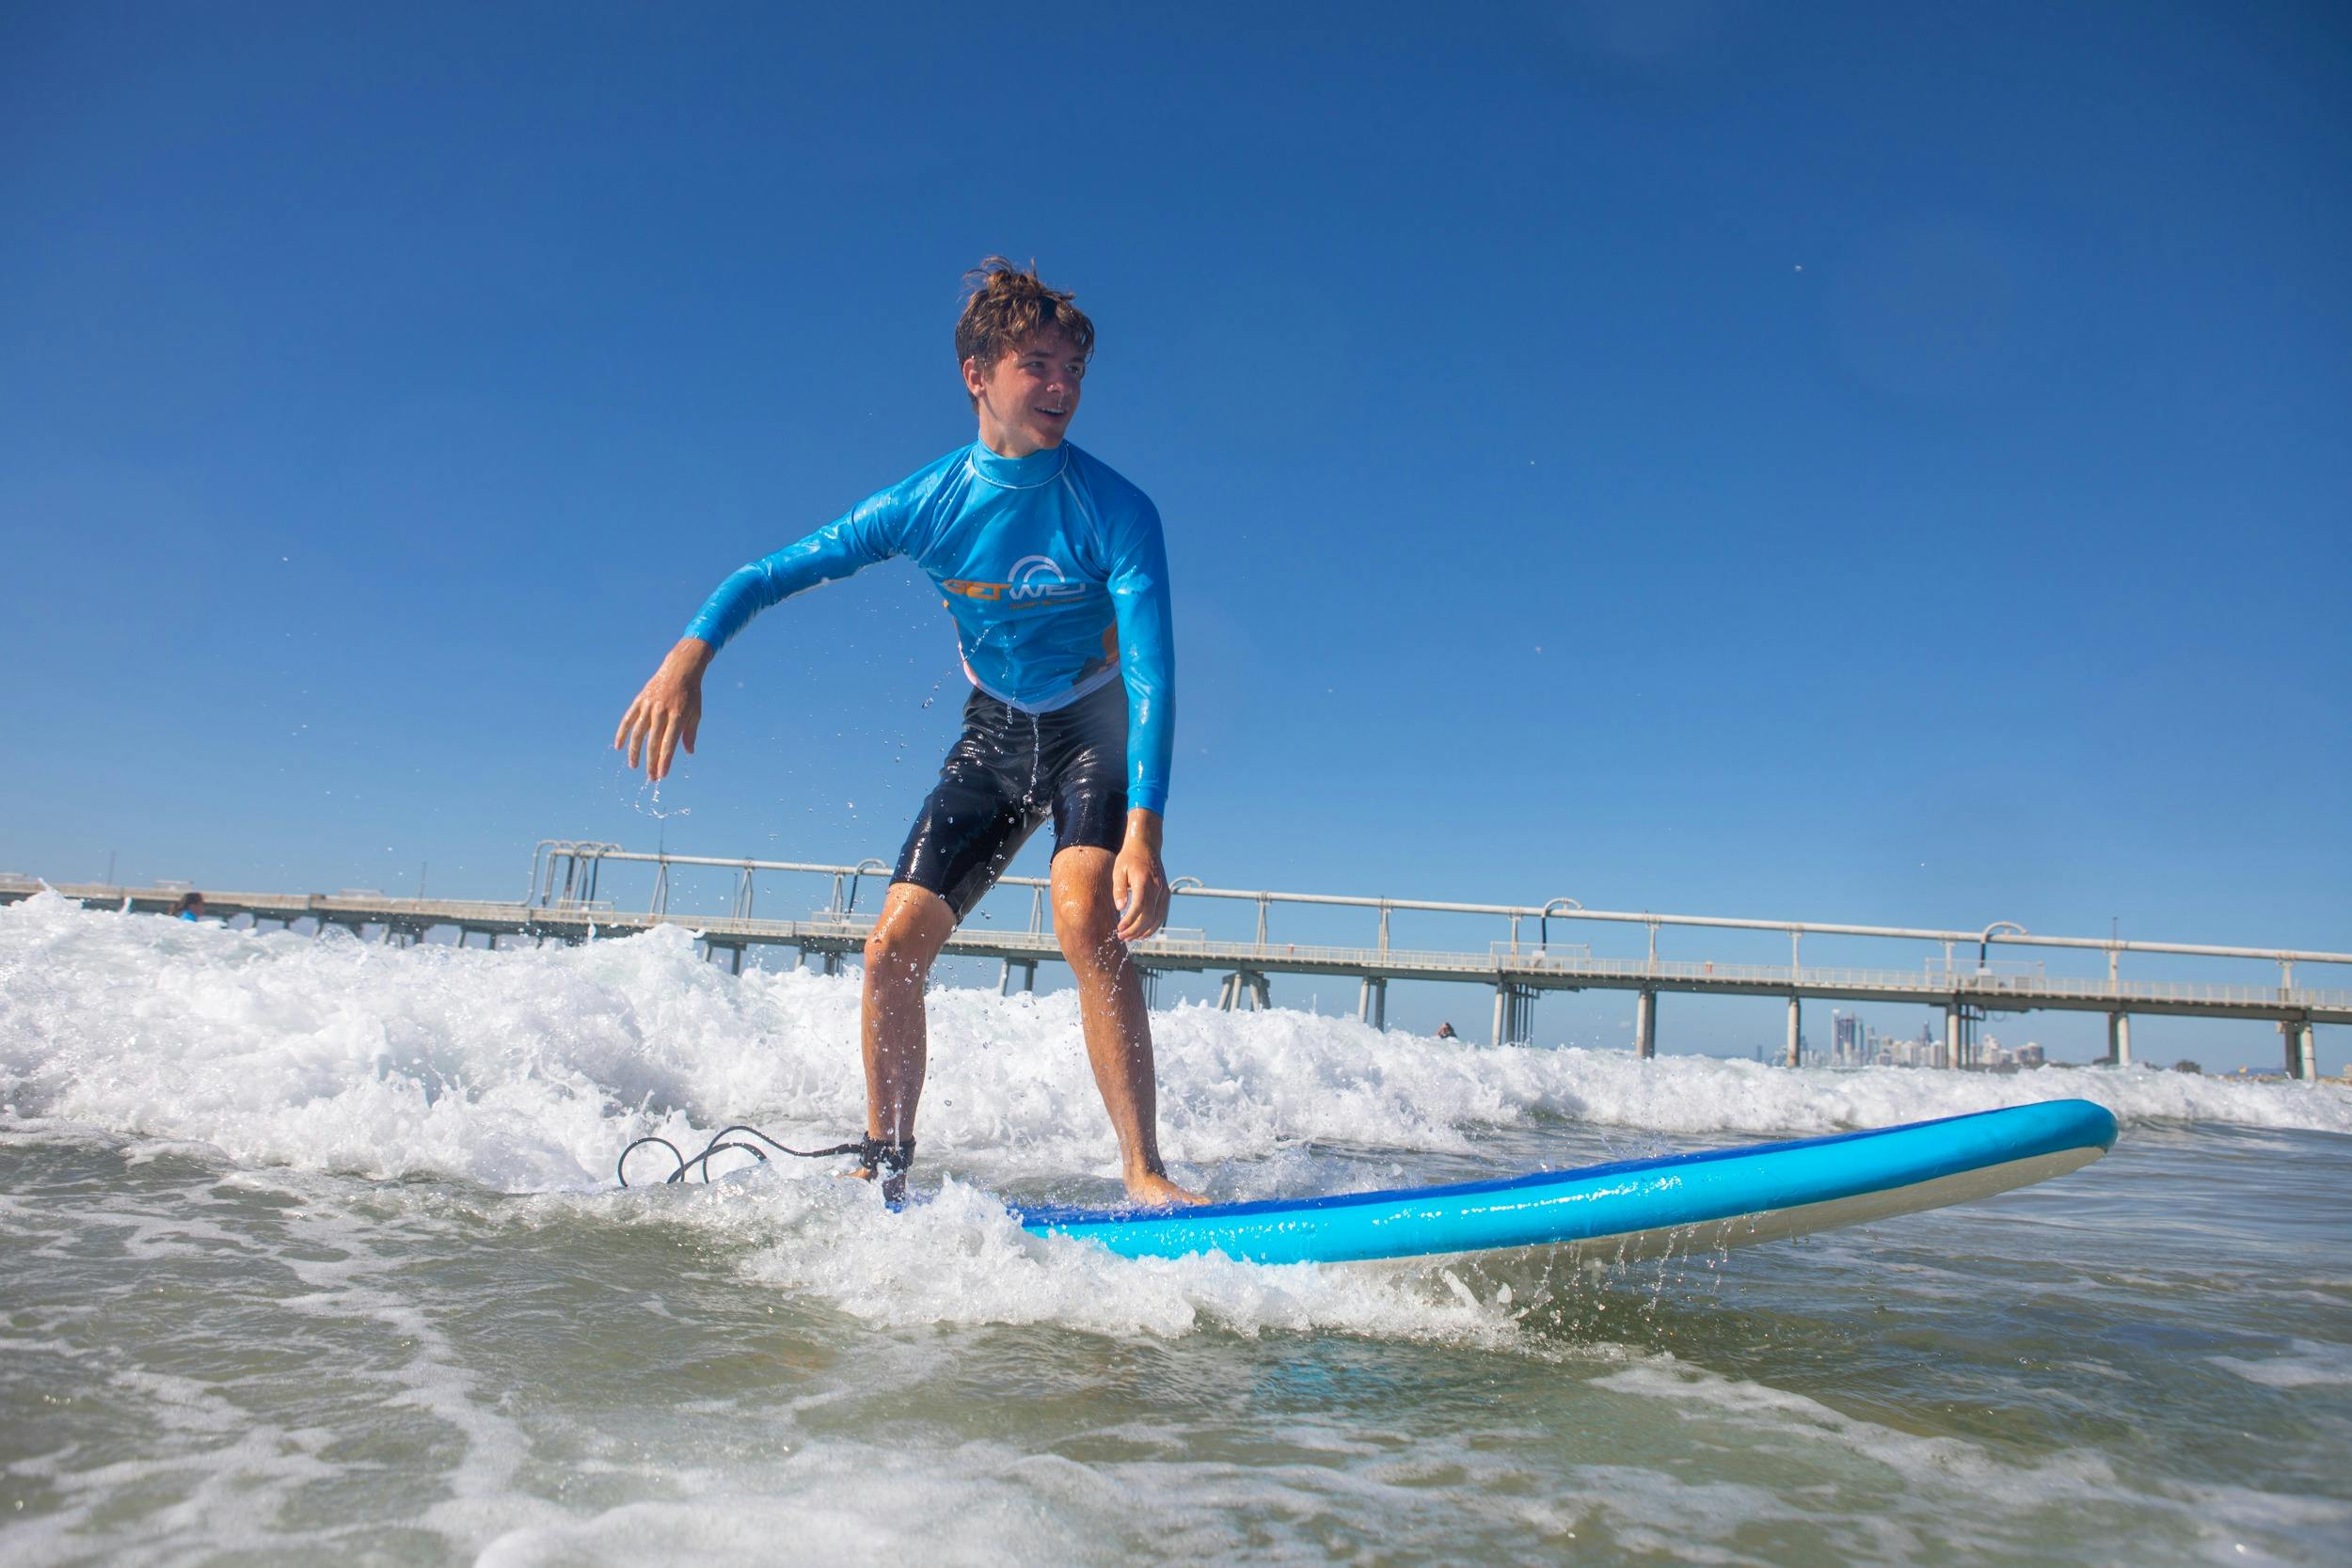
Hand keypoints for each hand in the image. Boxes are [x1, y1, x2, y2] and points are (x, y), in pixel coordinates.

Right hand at [613, 638, 712, 781]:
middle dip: (651, 762)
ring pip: (638, 733)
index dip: (665, 760)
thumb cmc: (691, 694)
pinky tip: (618, 747)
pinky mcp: (640, 700)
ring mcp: (649, 705)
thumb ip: (690, 733)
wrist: (680, 669)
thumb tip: (687, 752)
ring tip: (634, 766)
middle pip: (653, 742)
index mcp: (678, 715)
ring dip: (635, 752)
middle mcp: (662, 711)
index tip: (662, 775)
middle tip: (651, 778)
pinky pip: (628, 719)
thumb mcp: (696, 712)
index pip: (669, 743)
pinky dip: (621, 733)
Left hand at [1111, 809, 1168, 942]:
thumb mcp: (1118, 871)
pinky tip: (1144, 932)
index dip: (1129, 921)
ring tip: (1132, 937)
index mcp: (1144, 881)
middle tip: (1122, 937)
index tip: (1119, 929)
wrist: (1146, 846)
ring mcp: (1164, 891)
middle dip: (1135, 930)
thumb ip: (1119, 889)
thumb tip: (1120, 908)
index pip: (1138, 907)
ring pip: (1158, 918)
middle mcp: (1157, 887)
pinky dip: (1154, 925)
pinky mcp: (1166, 893)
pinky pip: (1162, 914)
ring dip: (1145, 931)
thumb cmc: (1129, 858)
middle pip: (1148, 916)